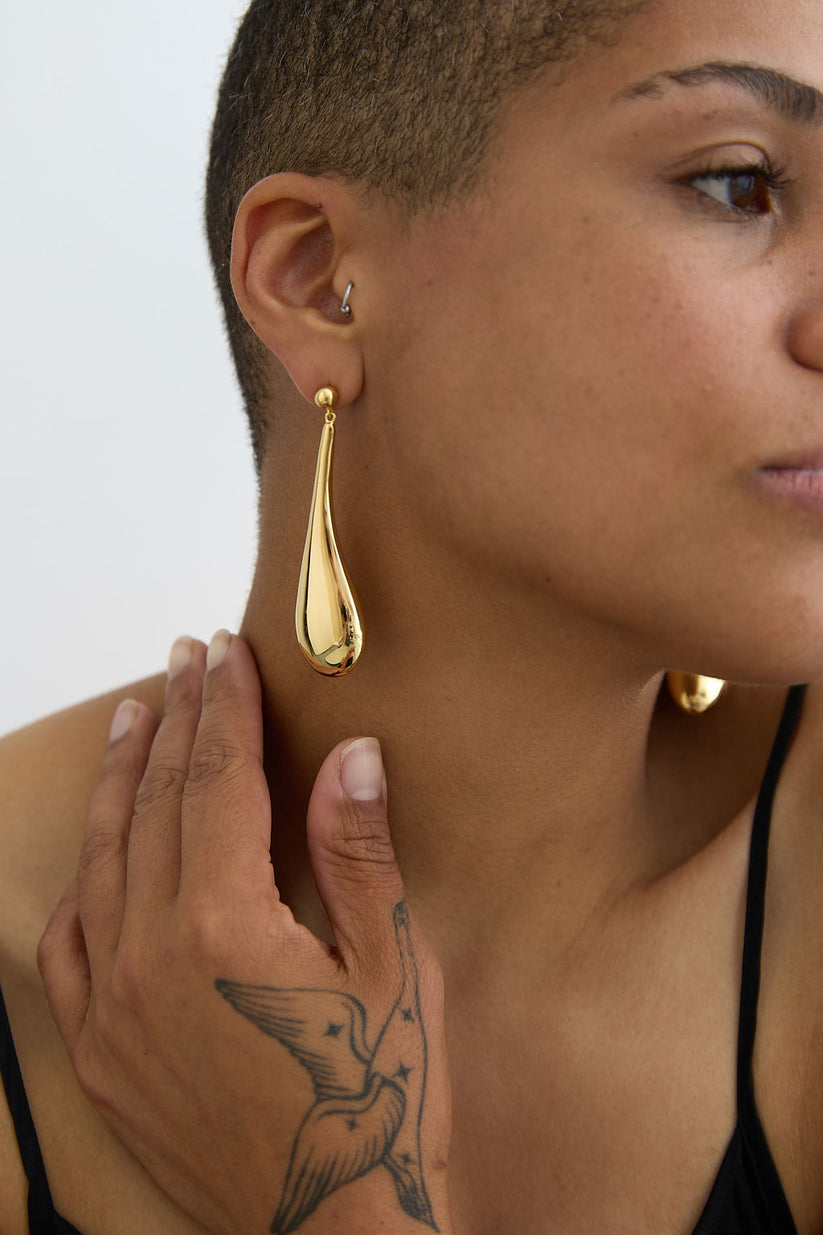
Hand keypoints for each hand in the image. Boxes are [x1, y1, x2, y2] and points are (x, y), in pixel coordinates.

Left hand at [38, 633, 453, 1234]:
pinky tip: (94, 846)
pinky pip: (70, 942)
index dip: (224, 708)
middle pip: (156, 805)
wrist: (333, 1231)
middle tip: (186, 659)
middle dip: (175, 720)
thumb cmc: (376, 1098)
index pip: (217, 782)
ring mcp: (115, 1006)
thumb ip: (360, 854)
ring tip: (133, 716)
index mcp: (225, 928)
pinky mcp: (101, 1050)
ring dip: (120, 779)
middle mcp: (151, 957)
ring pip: (104, 859)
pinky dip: (83, 878)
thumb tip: (352, 755)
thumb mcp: (393, 966)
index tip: (227, 652)